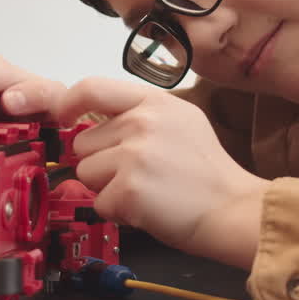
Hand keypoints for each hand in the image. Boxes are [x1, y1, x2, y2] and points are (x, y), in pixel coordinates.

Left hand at [53, 77, 269, 265]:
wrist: (234, 210)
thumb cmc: (207, 174)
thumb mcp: (180, 122)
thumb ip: (137, 115)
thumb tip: (89, 121)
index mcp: (154, 102)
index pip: (92, 87)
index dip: (68, 104)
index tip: (64, 118)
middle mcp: (142, 123)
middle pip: (83, 142)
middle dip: (100, 163)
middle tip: (138, 174)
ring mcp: (134, 155)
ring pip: (85, 173)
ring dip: (107, 188)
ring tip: (145, 190)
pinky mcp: (128, 189)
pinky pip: (98, 202)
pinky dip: (117, 212)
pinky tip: (146, 208)